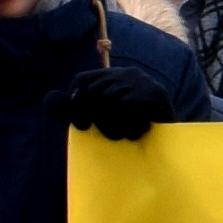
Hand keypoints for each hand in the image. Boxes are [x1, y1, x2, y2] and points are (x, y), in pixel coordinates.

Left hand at [59, 62, 174, 142]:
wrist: (172, 148)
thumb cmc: (132, 134)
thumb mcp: (98, 122)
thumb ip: (74, 111)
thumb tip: (50, 98)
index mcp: (113, 77)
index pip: (82, 81)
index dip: (76, 103)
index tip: (84, 127)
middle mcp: (127, 74)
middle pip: (93, 91)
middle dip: (96, 119)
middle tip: (110, 135)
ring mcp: (143, 82)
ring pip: (108, 99)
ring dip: (113, 126)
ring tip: (125, 136)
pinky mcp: (156, 95)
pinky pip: (127, 105)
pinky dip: (128, 124)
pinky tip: (138, 133)